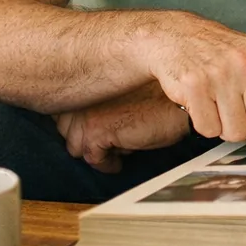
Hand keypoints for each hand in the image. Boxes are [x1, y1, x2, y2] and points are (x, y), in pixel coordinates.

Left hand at [55, 82, 191, 173]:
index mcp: (88, 82)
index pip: (62, 111)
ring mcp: (86, 111)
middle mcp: (82, 94)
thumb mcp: (123, 95)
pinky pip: (93, 159)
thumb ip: (100, 102)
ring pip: (76, 148)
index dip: (81, 124)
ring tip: (123, 144)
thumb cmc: (160, 99)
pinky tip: (125, 156)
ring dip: (100, 151)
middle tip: (114, 137)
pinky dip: (109, 163)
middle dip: (88, 139)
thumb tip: (81, 128)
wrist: (182, 103)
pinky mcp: (98, 129)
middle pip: (65, 131)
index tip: (101, 127)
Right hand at [147, 19, 245, 158]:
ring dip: (227, 127)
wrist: (177, 36)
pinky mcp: (194, 86)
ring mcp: (222, 75)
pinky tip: (201, 102)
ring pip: (236, 134)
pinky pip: (208, 130)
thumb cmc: (224, 56)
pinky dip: (205, 124)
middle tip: (238, 108)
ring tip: (218, 102)